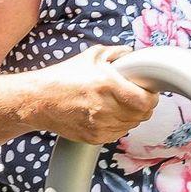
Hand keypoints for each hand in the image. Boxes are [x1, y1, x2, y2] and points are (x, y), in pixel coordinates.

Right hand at [39, 45, 158, 144]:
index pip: (145, 101)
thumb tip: (133, 54)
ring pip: (131, 125)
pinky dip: (117, 125)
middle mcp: (104, 108)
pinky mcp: (93, 137)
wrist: (39, 101)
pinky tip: (107, 114)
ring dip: (130, 116)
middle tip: (137, 98)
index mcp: (107, 85)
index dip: (151, 97)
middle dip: (143, 106)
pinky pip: (117, 134)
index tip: (149, 92)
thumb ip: (116, 53)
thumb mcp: (91, 56)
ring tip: (119, 105)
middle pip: (142, 116)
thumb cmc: (62, 77)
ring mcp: (99, 125)